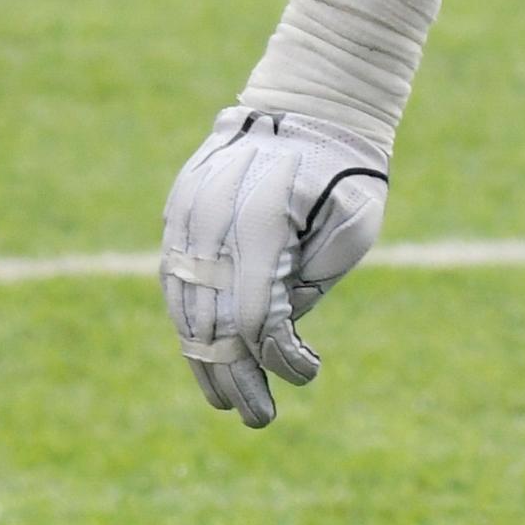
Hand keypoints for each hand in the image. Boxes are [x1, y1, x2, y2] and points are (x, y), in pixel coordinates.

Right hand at [158, 106, 387, 428]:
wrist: (308, 107)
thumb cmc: (345, 173)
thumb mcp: (351, 227)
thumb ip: (310, 284)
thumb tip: (270, 334)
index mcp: (260, 218)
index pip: (252, 315)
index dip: (275, 358)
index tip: (308, 371)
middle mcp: (211, 216)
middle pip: (211, 320)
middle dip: (235, 378)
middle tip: (258, 418)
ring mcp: (186, 212)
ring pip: (183, 305)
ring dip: (204, 361)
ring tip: (227, 403)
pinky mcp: (177, 212)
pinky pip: (173, 280)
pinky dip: (188, 323)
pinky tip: (206, 357)